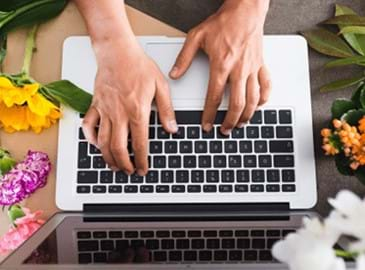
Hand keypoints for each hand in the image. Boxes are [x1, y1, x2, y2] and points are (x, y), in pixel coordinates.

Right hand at [82, 39, 176, 174]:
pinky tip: (97, 145)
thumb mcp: (161, 86)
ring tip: (114, 166)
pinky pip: (88, 125)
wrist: (117, 51)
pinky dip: (90, 138)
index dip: (142, 160)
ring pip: (102, 141)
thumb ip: (166, 110)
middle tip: (129, 171)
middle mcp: (119, 113)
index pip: (139, 143)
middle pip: (118, 147)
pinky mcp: (95, 105)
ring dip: (108, 157)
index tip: (143, 169)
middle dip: (124, 164)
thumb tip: (172, 128)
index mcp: (137, 110)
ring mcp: (105, 110)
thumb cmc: (138, 65)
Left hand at [170, 0, 270, 134]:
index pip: (214, 97)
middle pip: (238, 104)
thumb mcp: (197, 36)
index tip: (207, 125)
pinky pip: (266, 85)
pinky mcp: (261, 64)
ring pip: (253, 99)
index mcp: (221, 65)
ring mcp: (252, 68)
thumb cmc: (223, 22)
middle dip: (231, 121)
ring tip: (240, 124)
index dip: (210, 115)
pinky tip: (258, 106)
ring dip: (247, 115)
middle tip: (224, 130)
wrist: (245, 10)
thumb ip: (184, 58)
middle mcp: (238, 69)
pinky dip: (264, 99)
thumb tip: (174, 73)